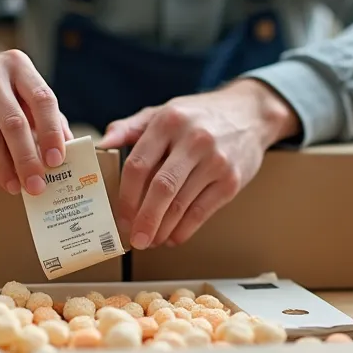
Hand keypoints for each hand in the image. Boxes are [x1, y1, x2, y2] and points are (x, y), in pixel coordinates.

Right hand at [0, 46, 73, 194]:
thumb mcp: (23, 90)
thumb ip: (47, 116)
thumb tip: (68, 149)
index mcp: (17, 64)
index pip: (41, 99)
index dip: (51, 132)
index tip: (57, 160)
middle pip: (14, 123)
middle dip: (28, 159)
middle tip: (37, 185)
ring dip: (5, 169)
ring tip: (17, 187)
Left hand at [98, 79, 299, 248]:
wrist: (250, 114)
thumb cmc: (198, 116)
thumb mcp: (163, 112)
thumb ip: (130, 128)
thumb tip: (102, 144)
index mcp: (168, 122)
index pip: (139, 164)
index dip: (125, 196)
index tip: (119, 217)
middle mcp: (193, 140)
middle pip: (161, 188)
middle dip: (144, 219)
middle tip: (134, 240)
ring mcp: (216, 161)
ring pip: (182, 204)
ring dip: (163, 229)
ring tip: (151, 240)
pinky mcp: (232, 180)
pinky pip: (203, 212)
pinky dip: (185, 230)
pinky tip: (173, 237)